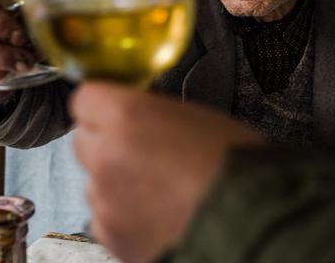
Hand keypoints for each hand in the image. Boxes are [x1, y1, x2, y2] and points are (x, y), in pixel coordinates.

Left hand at [70, 83, 264, 262]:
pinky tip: (156, 215)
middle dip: (105, 144)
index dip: (101, 107)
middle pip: (83, 140)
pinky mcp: (110, 235)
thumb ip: (149, 113)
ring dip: (114, 183)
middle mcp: (106, 155)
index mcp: (125, 115)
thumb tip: (136, 117)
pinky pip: (103, 218)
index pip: (84, 99)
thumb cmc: (235, 166)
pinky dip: (122, 217)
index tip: (112, 113)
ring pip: (93, 182)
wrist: (252, 220)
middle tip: (141, 154)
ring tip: (158, 191)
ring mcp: (104, 199)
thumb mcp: (193, 115)